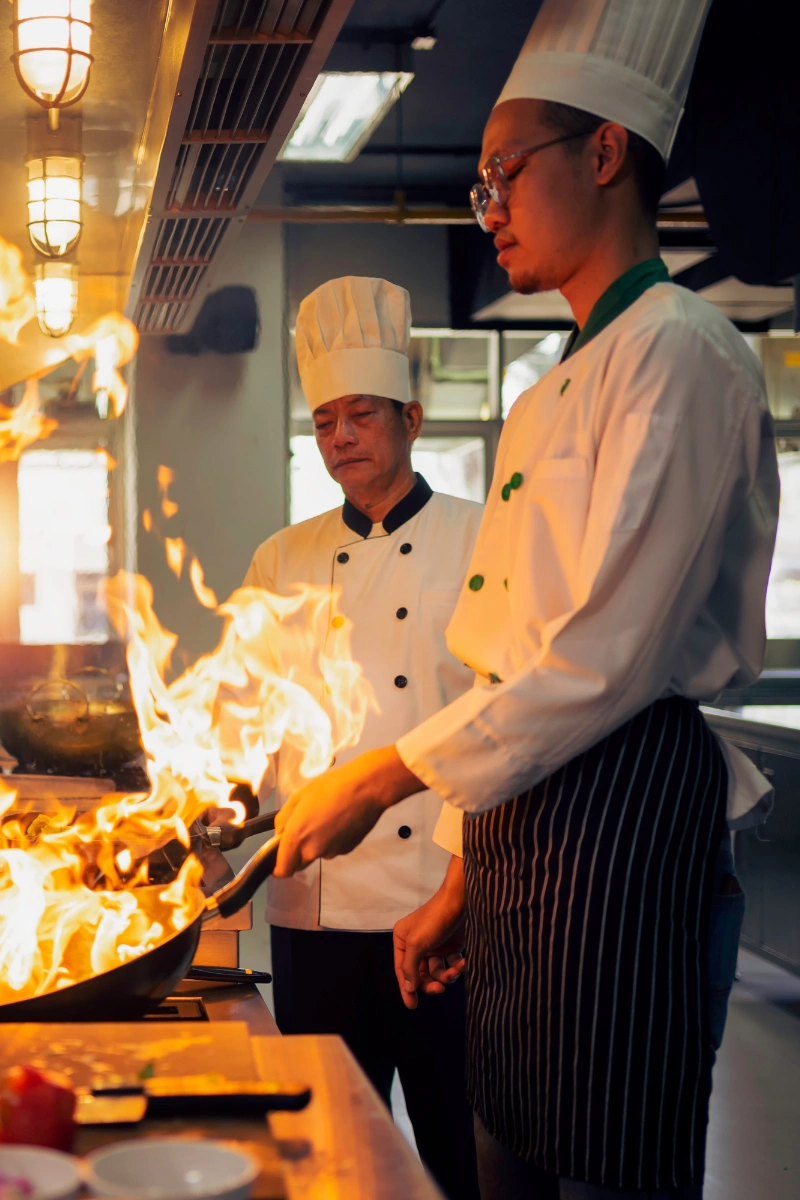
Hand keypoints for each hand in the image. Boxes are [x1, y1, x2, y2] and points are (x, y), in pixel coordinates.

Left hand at [273, 746, 422, 876]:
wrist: (366, 788)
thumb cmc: (332, 787)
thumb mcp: (299, 796)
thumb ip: (283, 819)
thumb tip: (280, 833)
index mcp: (297, 837)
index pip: (283, 869)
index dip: (278, 867)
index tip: (278, 860)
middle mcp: (313, 850)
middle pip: (299, 863)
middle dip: (297, 852)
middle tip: (305, 827)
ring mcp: (332, 851)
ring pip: (317, 854)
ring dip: (317, 843)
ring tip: (326, 818)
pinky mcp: (347, 849)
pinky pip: (333, 849)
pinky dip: (332, 840)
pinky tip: (339, 821)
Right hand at [393, 856, 465, 1009]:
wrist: (460, 901)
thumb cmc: (434, 919)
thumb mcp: (417, 943)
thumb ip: (410, 967)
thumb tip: (408, 988)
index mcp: (403, 940)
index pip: (402, 970)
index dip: (407, 988)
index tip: (412, 1005)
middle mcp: (417, 944)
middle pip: (420, 974)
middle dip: (430, 982)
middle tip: (439, 989)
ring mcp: (435, 946)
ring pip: (437, 971)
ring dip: (446, 975)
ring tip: (455, 972)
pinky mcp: (451, 946)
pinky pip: (451, 965)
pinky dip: (457, 967)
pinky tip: (463, 963)